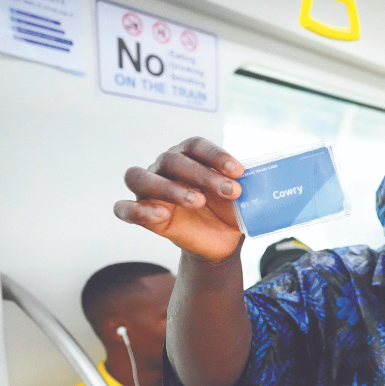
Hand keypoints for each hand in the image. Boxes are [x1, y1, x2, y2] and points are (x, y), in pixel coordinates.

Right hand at [114, 137, 245, 261]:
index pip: (195, 145)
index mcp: (189, 156)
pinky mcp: (141, 214)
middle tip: (230, 191)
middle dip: (203, 175)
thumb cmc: (228, 209)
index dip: (215, 155)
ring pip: (140, 177)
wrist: (222, 240)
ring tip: (198, 201)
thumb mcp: (242, 196)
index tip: (238, 171)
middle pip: (172, 160)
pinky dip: (137, 211)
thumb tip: (259, 175)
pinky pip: (125, 209)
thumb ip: (245, 182)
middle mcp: (165, 167)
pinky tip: (162, 215)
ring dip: (169, 188)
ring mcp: (148, 189)